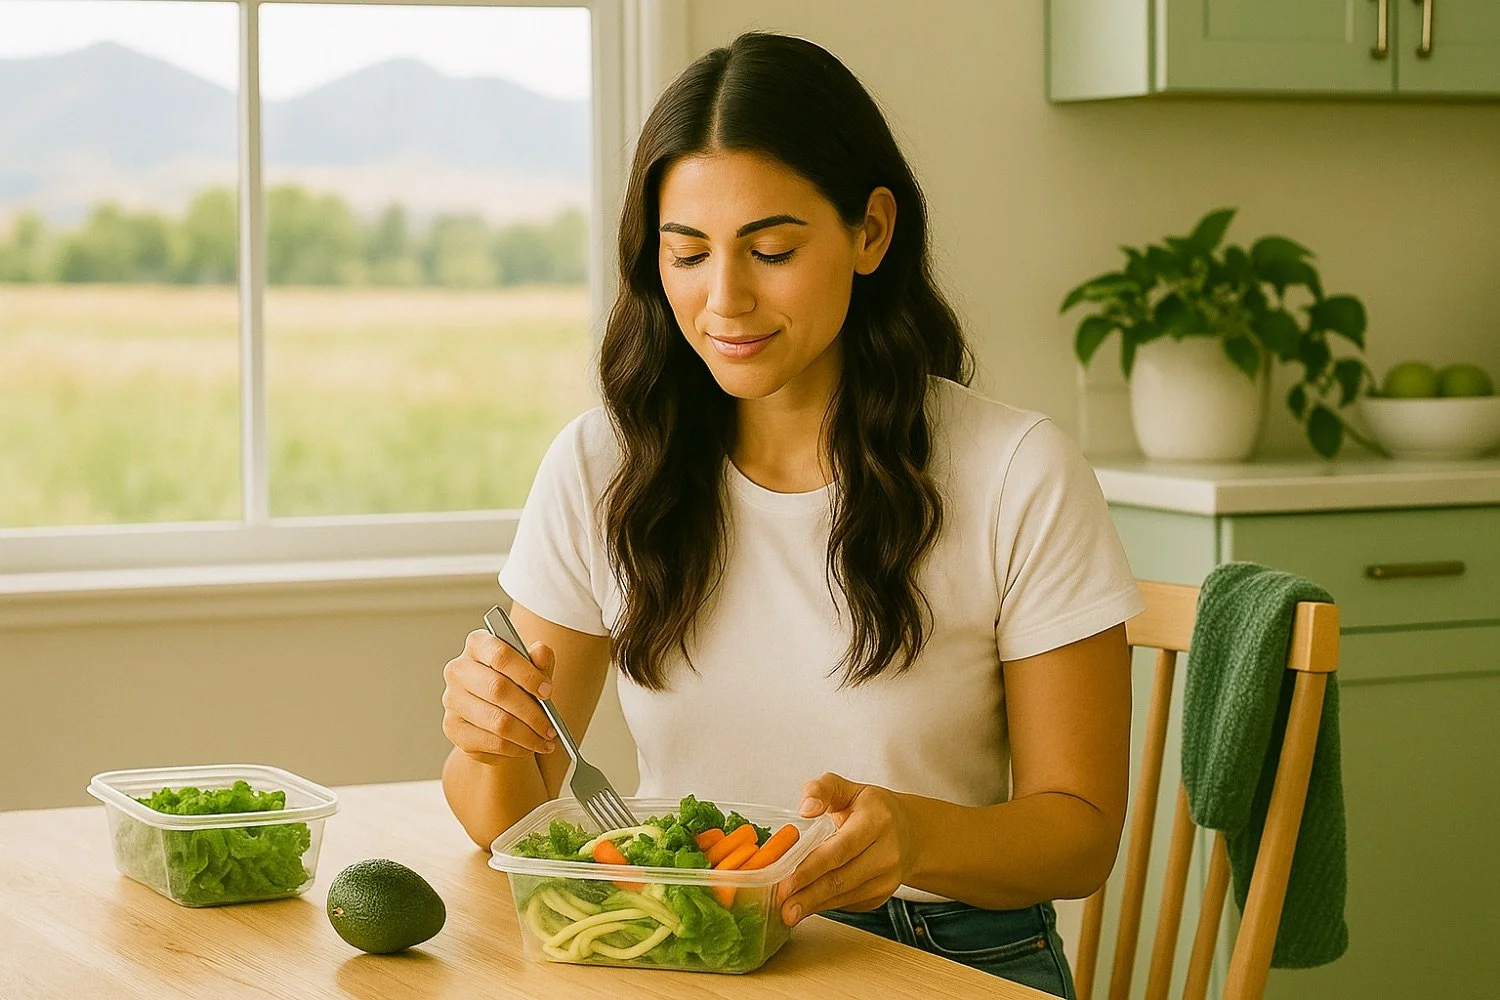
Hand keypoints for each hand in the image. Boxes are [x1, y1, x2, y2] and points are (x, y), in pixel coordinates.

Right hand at [441, 628, 557, 762]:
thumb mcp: (534, 670)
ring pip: (496, 720)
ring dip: (528, 735)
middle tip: (551, 726)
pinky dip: (516, 748)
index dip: (527, 674)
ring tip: (546, 740)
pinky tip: (529, 747)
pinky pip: (491, 741)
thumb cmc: (517, 686)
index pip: (501, 655)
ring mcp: (452, 700)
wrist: (497, 719)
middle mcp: (459, 669)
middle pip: (498, 689)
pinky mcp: (453, 728)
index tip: (547, 691)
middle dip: (531, 712)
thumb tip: (540, 652)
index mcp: (478, 645)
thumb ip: (540, 659)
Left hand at [774, 773, 916, 925]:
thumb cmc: (870, 809)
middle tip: (783, 906)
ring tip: (789, 911)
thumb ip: (822, 789)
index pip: (840, 849)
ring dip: (814, 905)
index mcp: (877, 820)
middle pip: (842, 878)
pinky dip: (826, 905)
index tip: (787, 881)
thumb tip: (806, 808)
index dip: (812, 867)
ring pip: (845, 895)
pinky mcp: (882, 894)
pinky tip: (807, 905)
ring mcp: (888, 877)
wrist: (908, 833)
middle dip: (809, 895)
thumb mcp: (847, 789)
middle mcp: (887, 852)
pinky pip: (849, 902)